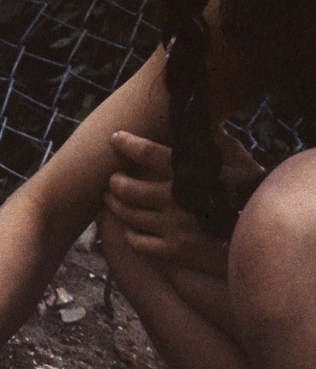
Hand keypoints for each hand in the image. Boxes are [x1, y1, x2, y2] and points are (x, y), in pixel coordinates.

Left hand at [104, 129, 263, 276]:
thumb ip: (216, 141)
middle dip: (114, 182)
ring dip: (114, 206)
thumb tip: (202, 119)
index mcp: (191, 172)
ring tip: (109, 199)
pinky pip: (137, 241)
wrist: (260, 234)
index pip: (151, 154)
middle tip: (110, 179)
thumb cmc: (250, 192)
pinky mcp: (173, 250)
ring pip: (128, 215)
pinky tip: (128, 227)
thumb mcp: (237, 161)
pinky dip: (128, 233)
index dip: (129, 144)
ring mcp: (172, 226)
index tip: (114, 138)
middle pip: (128, 189)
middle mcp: (177, 198)